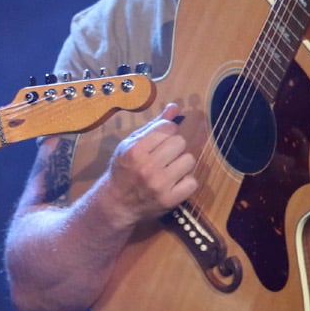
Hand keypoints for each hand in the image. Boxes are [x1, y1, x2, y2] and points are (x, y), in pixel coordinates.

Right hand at [95, 102, 198, 227]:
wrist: (116, 203)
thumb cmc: (124, 169)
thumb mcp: (132, 143)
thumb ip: (154, 125)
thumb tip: (175, 107)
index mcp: (135, 150)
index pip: (167, 128)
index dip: (167, 131)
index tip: (161, 140)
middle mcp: (147, 167)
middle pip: (180, 142)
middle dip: (175, 147)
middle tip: (165, 155)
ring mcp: (159, 185)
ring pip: (189, 160)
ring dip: (182, 163)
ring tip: (171, 168)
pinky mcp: (169, 200)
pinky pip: (192, 182)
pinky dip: (186, 181)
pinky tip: (175, 182)